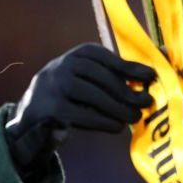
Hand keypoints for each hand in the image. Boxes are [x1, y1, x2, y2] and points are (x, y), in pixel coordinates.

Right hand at [5, 43, 155, 171]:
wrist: (32, 119)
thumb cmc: (70, 99)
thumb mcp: (86, 81)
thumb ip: (111, 78)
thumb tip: (147, 79)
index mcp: (74, 56)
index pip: (102, 56)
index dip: (127, 65)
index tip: (150, 76)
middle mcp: (60, 66)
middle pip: (98, 75)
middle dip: (125, 90)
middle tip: (146, 102)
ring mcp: (52, 86)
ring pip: (91, 94)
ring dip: (117, 107)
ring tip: (134, 117)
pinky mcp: (49, 108)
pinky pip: (81, 114)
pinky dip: (102, 121)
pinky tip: (116, 126)